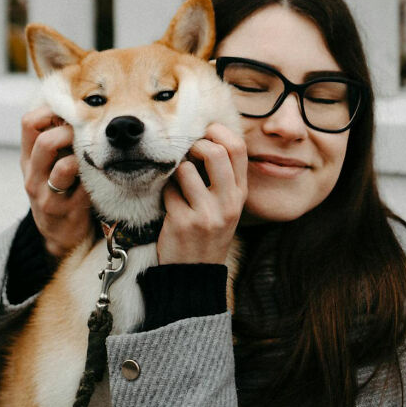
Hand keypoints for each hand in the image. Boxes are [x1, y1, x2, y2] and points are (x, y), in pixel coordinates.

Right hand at [20, 105, 91, 257]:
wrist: (58, 235)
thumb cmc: (59, 190)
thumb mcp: (48, 165)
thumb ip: (56, 139)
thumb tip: (80, 105)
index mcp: (28, 158)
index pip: (28, 122)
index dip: (50, 111)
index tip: (70, 113)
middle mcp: (33, 176)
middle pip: (45, 142)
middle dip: (70, 133)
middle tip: (86, 136)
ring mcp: (48, 196)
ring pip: (64, 167)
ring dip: (83, 158)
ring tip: (94, 157)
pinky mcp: (67, 212)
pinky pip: (85, 189)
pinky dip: (95, 179)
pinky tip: (102, 175)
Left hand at [157, 123, 246, 264]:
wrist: (196, 274)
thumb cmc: (207, 233)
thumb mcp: (226, 206)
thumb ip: (222, 176)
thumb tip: (203, 138)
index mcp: (240, 193)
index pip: (238, 148)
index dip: (217, 132)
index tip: (203, 135)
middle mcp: (228, 202)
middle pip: (215, 152)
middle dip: (194, 146)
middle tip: (186, 155)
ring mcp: (207, 213)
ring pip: (184, 169)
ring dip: (174, 173)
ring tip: (176, 186)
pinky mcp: (184, 222)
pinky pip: (168, 191)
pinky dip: (165, 194)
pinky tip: (169, 206)